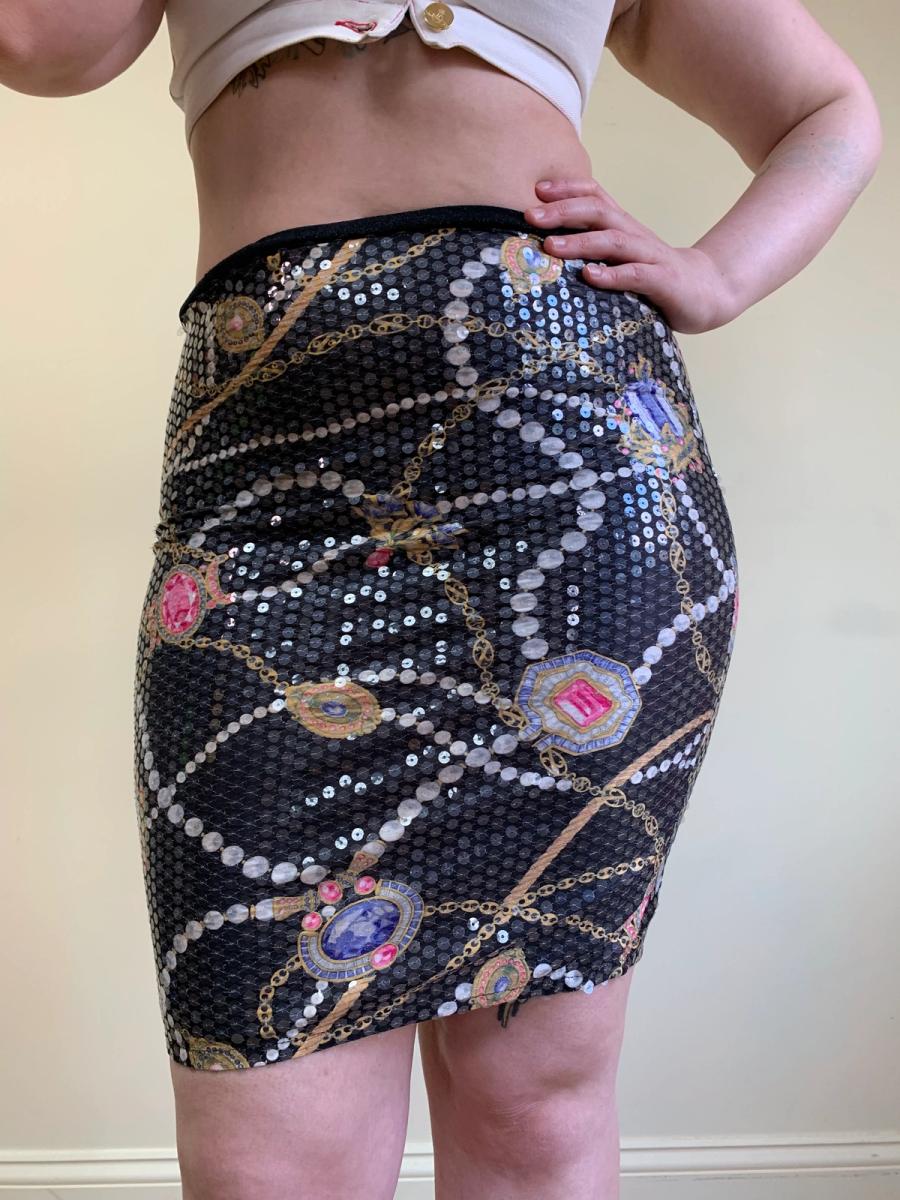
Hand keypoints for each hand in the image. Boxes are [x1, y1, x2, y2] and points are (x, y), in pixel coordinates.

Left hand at [524, 179, 738, 333]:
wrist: (707, 291)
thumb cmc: (653, 275)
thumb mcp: (621, 255)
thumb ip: (593, 247)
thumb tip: (544, 247)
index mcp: (622, 226)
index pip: (594, 196)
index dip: (566, 189)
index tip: (535, 191)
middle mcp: (634, 235)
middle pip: (597, 212)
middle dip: (562, 212)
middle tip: (530, 216)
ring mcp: (650, 257)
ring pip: (613, 241)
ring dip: (580, 242)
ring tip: (550, 247)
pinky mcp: (663, 282)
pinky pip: (636, 275)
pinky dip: (612, 275)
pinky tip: (590, 277)